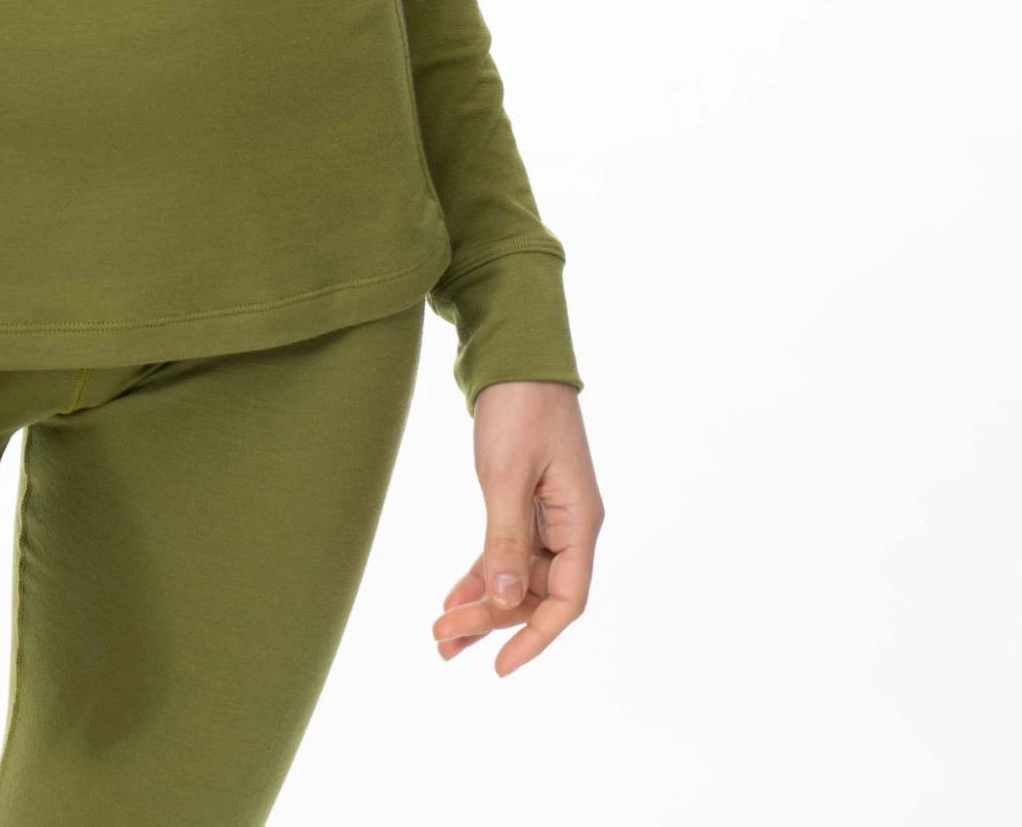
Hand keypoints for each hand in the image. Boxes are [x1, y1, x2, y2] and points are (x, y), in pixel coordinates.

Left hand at [430, 378, 600, 675]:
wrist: (515, 356)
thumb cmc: (519, 408)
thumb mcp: (507, 474)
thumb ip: (506, 538)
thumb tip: (502, 600)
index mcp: (580, 521)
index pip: (566, 598)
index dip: (536, 637)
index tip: (500, 665)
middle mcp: (569, 525)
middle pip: (534, 593)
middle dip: (491, 620)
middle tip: (442, 640)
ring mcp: (547, 516)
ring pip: (516, 578)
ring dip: (482, 606)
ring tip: (441, 636)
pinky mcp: (523, 503)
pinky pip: (503, 553)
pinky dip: (479, 575)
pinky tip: (451, 598)